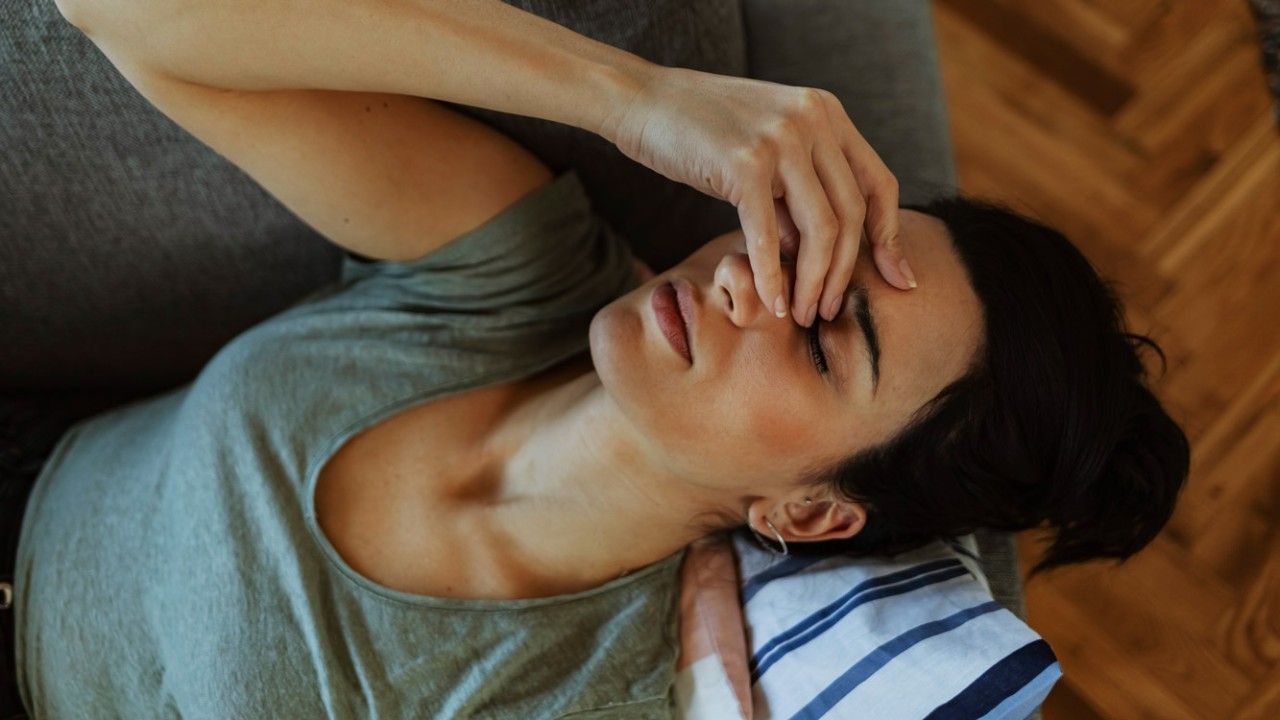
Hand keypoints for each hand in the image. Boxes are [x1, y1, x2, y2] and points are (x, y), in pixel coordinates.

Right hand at [602, 66, 914, 325]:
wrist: (642, 100)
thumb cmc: (699, 132)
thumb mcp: (766, 151)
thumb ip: (797, 191)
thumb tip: (817, 252)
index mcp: (827, 113)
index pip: (879, 183)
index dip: (891, 238)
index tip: (898, 281)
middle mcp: (813, 119)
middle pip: (852, 213)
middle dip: (844, 273)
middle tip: (828, 311)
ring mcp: (781, 138)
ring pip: (821, 228)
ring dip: (813, 282)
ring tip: (802, 313)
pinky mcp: (745, 163)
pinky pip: (769, 235)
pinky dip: (771, 277)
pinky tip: (770, 303)